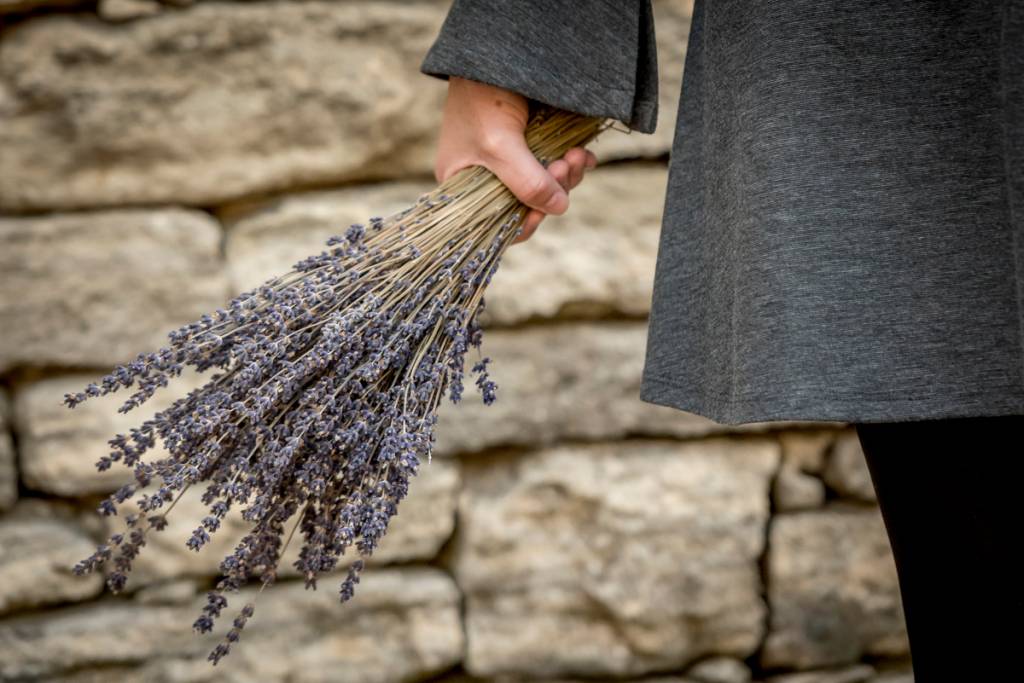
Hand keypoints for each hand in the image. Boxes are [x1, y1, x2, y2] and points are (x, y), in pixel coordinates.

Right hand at [433, 76, 597, 242]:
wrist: (491, 53)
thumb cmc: (481, 99)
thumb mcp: (501, 145)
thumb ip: (527, 182)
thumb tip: (559, 208)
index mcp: (464, 188)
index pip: (497, 223)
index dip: (525, 221)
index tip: (544, 209)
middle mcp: (486, 178)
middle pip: (528, 204)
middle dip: (553, 189)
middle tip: (567, 165)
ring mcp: (510, 161)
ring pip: (546, 185)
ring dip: (567, 174)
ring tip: (577, 155)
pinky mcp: (531, 144)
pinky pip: (555, 165)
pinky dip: (571, 163)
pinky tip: (582, 154)